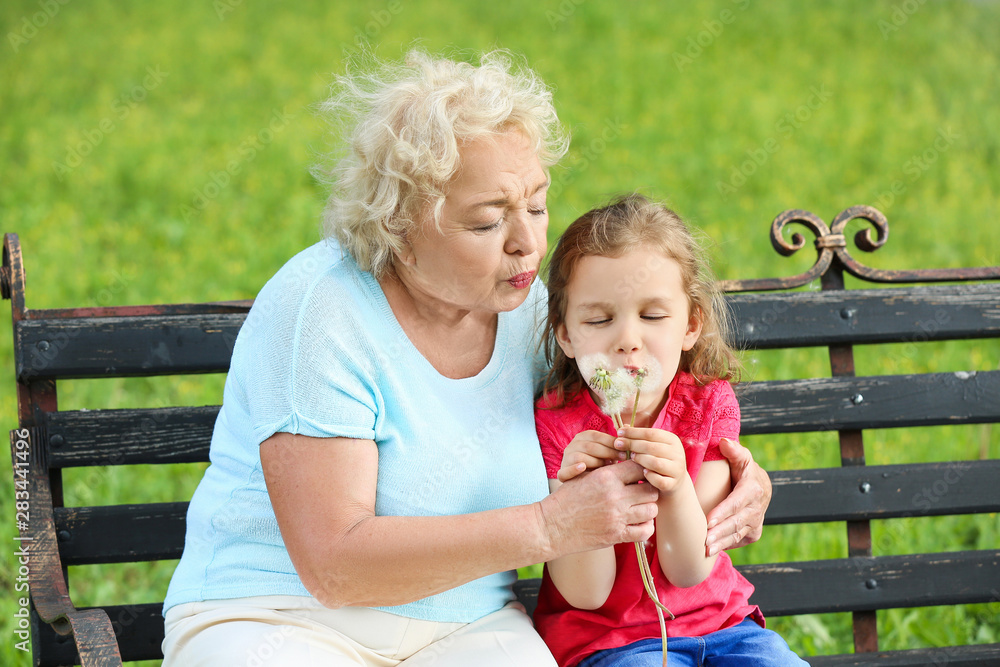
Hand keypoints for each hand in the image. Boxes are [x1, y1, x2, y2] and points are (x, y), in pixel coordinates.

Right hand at [540, 460, 658, 555]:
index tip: (639, 475)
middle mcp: (615, 496)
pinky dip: (645, 527)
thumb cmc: (566, 499)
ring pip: (651, 510)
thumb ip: (607, 471)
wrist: (551, 527)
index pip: (639, 468)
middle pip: (650, 490)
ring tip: (639, 507)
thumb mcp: (583, 477)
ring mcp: (617, 517)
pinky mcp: (616, 535)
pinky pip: (645, 531)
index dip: (642, 470)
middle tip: (641, 492)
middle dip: (648, 489)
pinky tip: (637, 523)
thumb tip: (628, 464)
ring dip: (648, 508)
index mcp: (606, 477)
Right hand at [557, 429, 625, 481]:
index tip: (625, 450)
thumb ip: (614, 442)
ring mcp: (565, 460)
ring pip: (579, 457)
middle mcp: (572, 446)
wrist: (581, 486)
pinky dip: (573, 469)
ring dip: (595, 462)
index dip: (611, 442)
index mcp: (582, 438)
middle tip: (622, 458)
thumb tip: (629, 426)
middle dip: (608, 452)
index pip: (596, 436)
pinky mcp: (561, 474)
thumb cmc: (598, 464)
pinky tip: (583, 467)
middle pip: (590, 446)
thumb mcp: (605, 452)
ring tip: (607, 467)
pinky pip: (565, 471)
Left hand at [613, 426, 688, 494]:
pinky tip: (643, 472)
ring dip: (640, 459)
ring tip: (631, 457)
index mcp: (672, 440)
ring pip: (655, 463)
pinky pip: (659, 480)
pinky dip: (650, 476)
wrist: (675, 481)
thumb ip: (639, 437)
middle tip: (618, 444)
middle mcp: (677, 453)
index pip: (651, 433)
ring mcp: (677, 469)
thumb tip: (623, 427)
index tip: (619, 432)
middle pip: (651, 447)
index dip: (633, 432)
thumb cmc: (658, 459)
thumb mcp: (652, 446)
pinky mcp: (673, 484)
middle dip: (632, 444)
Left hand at [704, 438, 771, 555]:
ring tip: (706, 550)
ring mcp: (756, 523)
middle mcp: (757, 508)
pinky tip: (712, 551)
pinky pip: (739, 541)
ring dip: (721, 543)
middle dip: (719, 532)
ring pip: (737, 535)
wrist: (761, 487)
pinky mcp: (753, 533)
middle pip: (736, 523)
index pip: (736, 503)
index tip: (708, 520)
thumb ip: (734, 451)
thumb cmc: (744, 470)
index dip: (723, 513)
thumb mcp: (741, 458)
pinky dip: (726, 546)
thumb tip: (723, 442)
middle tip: (703, 540)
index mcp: (753, 490)